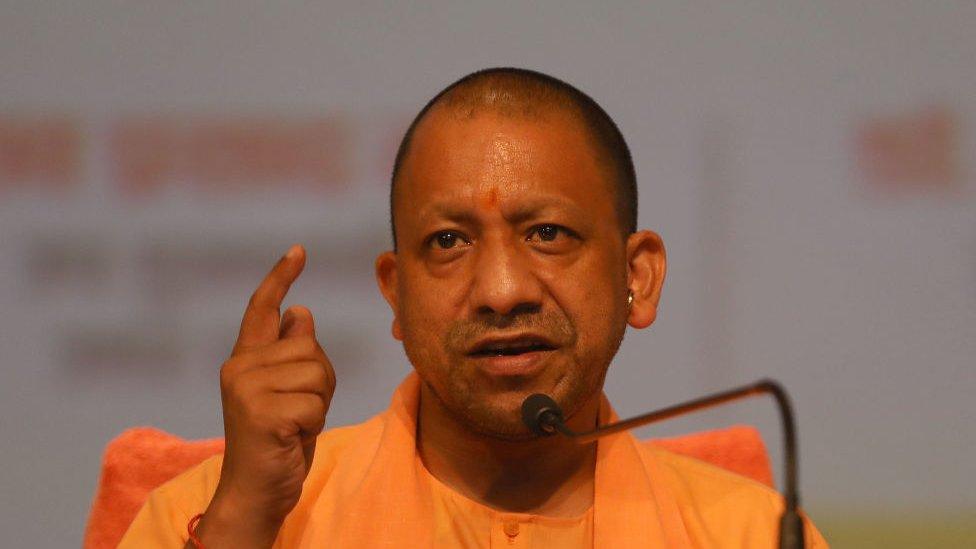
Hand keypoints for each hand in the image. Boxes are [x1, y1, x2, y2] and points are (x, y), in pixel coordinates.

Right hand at [193, 245, 334, 547]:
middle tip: (299, 412)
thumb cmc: (278, 441)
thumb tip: (301, 312)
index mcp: (245, 360)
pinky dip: (315, 423)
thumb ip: (290, 355)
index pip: (262, 309)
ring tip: (295, 425)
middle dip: (320, 381)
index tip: (299, 251)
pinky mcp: (261, 413)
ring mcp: (246, 389)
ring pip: (317, 373)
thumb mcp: (289, 392)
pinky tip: (293, 438)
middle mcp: (239, 367)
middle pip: (310, 347)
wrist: (257, 491)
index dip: (281, 278)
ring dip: (319, 403)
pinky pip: (316, 403)